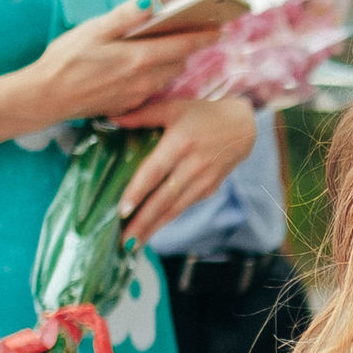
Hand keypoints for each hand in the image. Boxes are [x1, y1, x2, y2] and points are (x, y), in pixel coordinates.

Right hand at [23, 0, 215, 125]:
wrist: (46, 97)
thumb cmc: (65, 59)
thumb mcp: (92, 30)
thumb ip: (124, 16)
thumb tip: (150, 2)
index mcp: (139, 57)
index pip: (183, 45)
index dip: (203, 36)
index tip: (220, 28)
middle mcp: (144, 79)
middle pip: (178, 62)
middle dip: (185, 48)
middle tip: (187, 33)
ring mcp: (138, 95)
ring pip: (166, 76)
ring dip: (170, 62)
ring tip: (164, 48)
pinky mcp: (129, 105)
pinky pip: (151, 89)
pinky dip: (153, 76)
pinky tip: (139, 67)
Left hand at [106, 95, 255, 245]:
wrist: (241, 127)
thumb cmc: (202, 114)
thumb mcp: (173, 108)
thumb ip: (142, 115)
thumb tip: (110, 119)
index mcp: (180, 143)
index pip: (155, 172)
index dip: (138, 192)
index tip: (122, 212)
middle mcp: (193, 166)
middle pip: (164, 199)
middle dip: (143, 222)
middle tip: (124, 242)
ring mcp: (203, 180)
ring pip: (175, 208)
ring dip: (154, 227)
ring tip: (134, 244)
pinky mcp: (209, 189)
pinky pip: (184, 206)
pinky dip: (167, 219)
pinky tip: (151, 229)